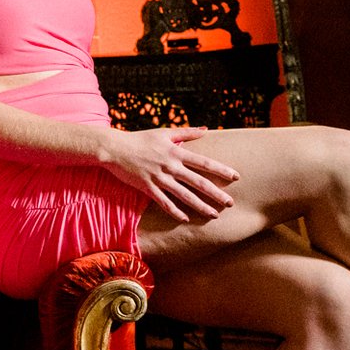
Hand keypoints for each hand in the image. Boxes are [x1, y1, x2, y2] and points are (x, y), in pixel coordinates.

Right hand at [100, 127, 238, 221]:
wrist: (114, 148)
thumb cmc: (139, 138)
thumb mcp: (164, 132)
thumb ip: (186, 132)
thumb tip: (206, 130)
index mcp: (176, 152)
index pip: (203, 162)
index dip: (221, 170)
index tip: (235, 177)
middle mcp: (170, 166)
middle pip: (198, 182)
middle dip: (216, 193)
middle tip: (230, 203)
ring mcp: (158, 178)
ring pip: (184, 195)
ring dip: (200, 206)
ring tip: (214, 215)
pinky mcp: (147, 187)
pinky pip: (164, 202)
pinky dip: (175, 211)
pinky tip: (186, 218)